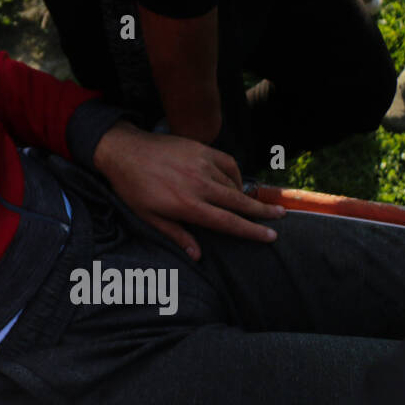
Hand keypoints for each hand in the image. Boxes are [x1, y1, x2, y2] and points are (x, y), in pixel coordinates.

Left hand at [91, 120, 283, 260]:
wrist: (123, 150)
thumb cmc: (133, 187)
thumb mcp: (148, 216)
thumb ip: (176, 234)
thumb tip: (197, 255)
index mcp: (187, 205)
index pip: (228, 222)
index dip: (251, 231)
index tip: (270, 236)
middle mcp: (199, 185)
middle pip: (239, 202)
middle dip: (262, 212)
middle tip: (280, 217)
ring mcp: (201, 164)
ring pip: (233, 183)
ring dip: (245, 195)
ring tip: (253, 204)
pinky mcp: (201, 149)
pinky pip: (228, 163)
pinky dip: (235, 174)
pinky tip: (235, 183)